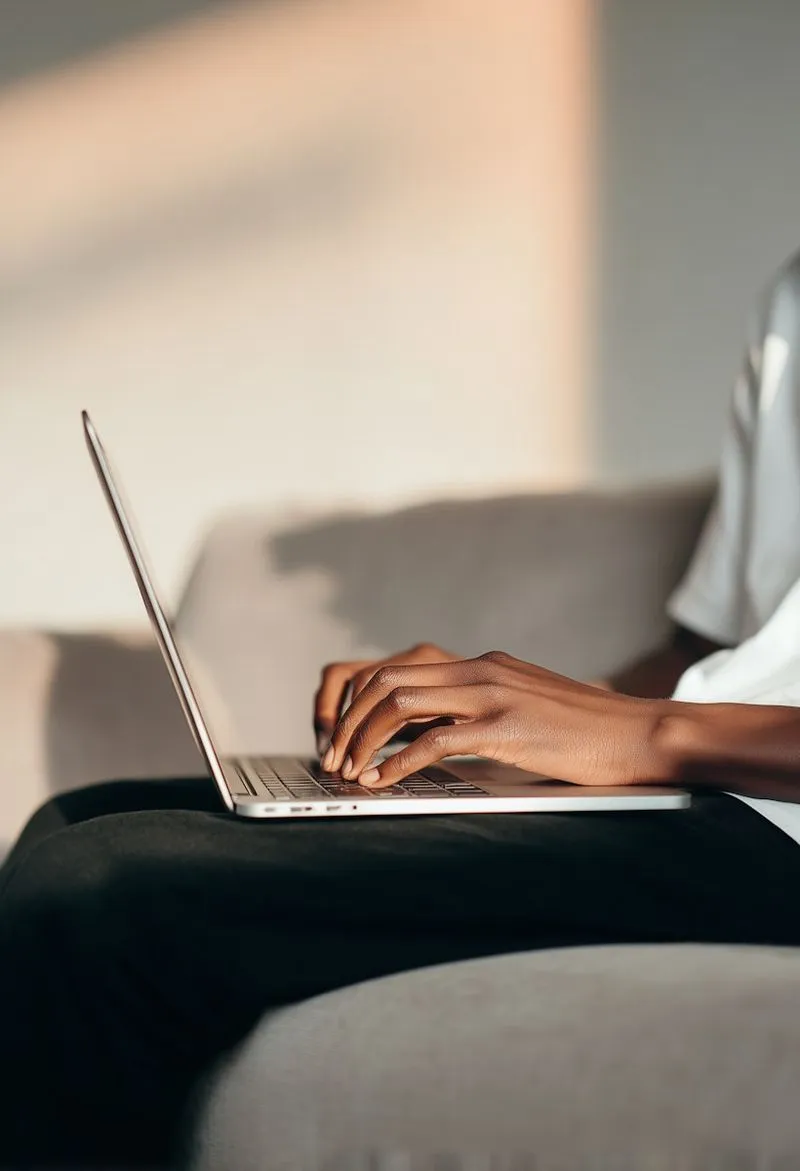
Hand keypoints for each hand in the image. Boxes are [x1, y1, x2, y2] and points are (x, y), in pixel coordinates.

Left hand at [322, 651, 669, 788]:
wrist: (639, 733)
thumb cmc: (588, 732)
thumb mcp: (528, 706)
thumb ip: (488, 709)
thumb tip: (443, 734)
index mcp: (484, 665)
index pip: (401, 668)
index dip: (362, 701)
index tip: (347, 736)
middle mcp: (482, 671)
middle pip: (388, 680)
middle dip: (350, 719)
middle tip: (335, 757)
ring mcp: (493, 695)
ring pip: (400, 703)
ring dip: (364, 740)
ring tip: (350, 772)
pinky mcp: (505, 728)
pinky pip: (433, 741)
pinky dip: (397, 763)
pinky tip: (382, 783)